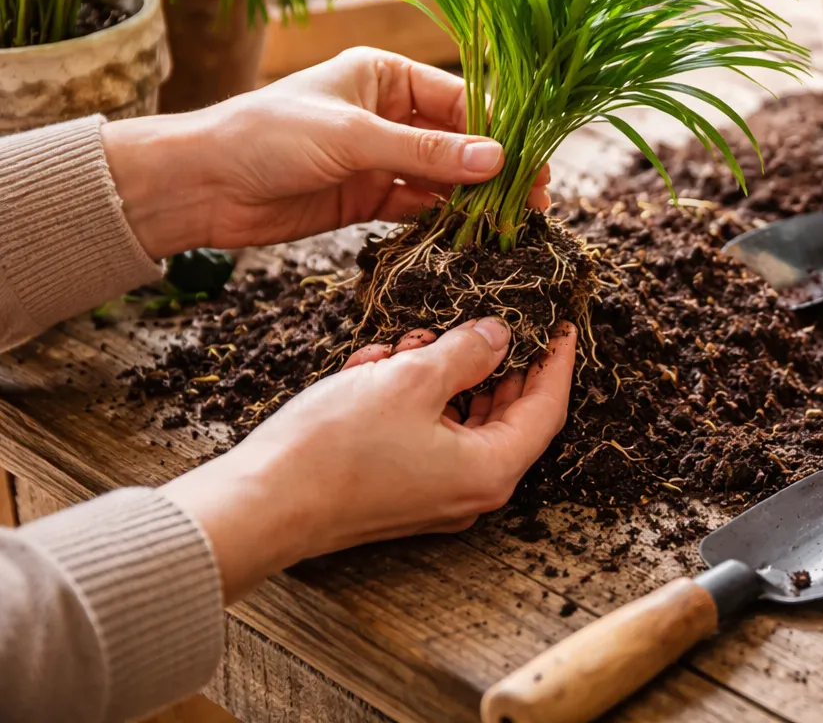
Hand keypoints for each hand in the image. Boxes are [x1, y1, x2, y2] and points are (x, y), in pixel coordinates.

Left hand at [102, 48, 551, 258]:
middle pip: (458, 140)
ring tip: (510, 225)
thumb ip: (426, 152)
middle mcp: (387, 112)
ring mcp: (379, 157)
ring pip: (442, 177)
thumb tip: (497, 160)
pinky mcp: (366, 197)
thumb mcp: (353, 138)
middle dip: (494, 170)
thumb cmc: (268, 137)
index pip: (460, 100)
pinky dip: (443, 221)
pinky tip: (470, 236)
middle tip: (533, 202)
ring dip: (473, 199)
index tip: (534, 164)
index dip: (500, 132)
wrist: (200, 186)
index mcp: (385, 75)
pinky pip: (418, 207)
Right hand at [161, 318, 575, 602]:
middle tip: (484, 318)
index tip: (562, 324)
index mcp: (490, 471)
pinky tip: (378, 364)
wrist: (260, 503)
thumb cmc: (337, 447)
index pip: (547, 408)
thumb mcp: (412, 380)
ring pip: (459, 417)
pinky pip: (424, 433)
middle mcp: (469, 490)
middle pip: (505, 414)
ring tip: (412, 340)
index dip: (557, 361)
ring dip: (442, 373)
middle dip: (492, 361)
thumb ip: (467, 353)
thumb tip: (499, 336)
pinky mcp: (398, 489)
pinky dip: (411, 396)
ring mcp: (433, 494)